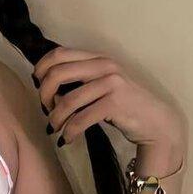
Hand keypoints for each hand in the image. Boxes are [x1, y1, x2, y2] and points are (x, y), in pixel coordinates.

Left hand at [32, 47, 184, 156]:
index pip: (58, 54)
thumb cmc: (122, 105)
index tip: (37, 86)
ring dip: (55, 118)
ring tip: (54, 128)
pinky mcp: (116, 103)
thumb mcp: (100, 85)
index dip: (41, 69)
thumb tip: (44, 86)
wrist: (155, 121)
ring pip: (67, 101)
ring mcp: (111, 83)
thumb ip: (79, 80)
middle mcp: (104, 65)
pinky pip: (81, 119)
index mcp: (97, 58)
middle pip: (57, 74)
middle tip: (45, 111)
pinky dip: (70, 132)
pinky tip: (67, 139)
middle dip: (44, 95)